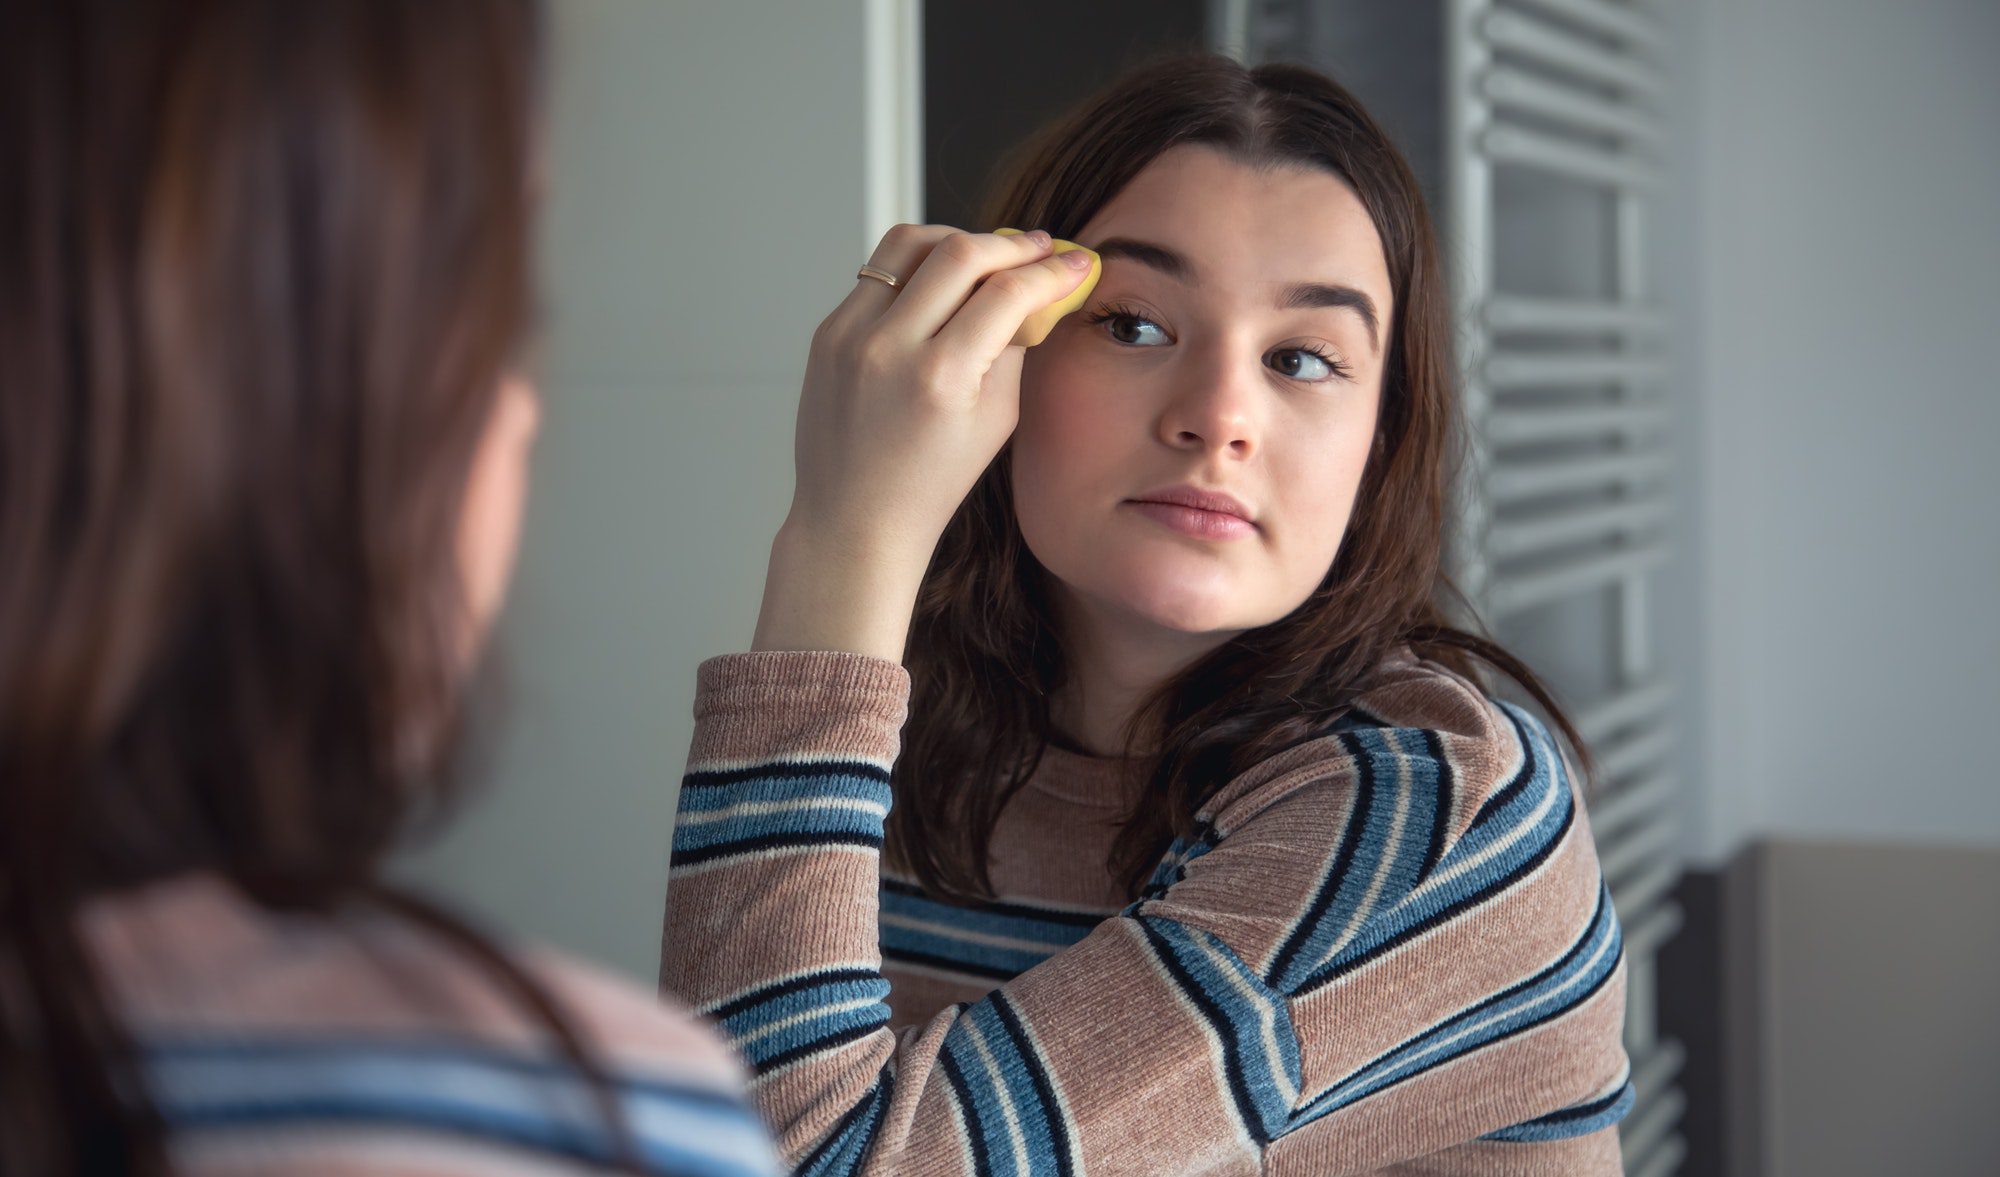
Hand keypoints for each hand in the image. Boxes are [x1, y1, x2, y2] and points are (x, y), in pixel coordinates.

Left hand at [751, 225, 1096, 658]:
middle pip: (959, 252)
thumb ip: (1015, 347)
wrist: (854, 518)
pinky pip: (878, 273)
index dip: (1050, 271)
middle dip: (1010, 243)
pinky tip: (940, 286)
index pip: (1006, 293)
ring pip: (909, 243)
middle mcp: (889, 347)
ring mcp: (849, 335)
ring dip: (956, 240)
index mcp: (940, 378)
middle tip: (1039, 247)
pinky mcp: (828, 332)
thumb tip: (1036, 290)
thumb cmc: (931, 483)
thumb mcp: (996, 421)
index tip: (1074, 261)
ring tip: (987, 257)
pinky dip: (917, 269)